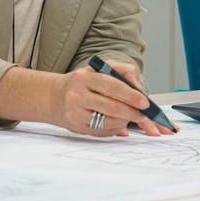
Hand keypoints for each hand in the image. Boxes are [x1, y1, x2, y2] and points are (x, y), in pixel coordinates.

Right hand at [52, 65, 169, 137]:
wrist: (54, 97)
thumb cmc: (83, 82)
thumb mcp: (100, 68)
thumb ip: (124, 71)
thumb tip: (139, 89)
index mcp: (84, 78)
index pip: (112, 86)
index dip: (131, 95)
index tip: (145, 102)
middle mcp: (77, 95)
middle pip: (112, 107)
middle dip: (132, 112)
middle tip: (142, 114)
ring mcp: (75, 113)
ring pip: (108, 122)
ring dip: (125, 122)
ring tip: (130, 118)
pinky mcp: (76, 128)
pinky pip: (102, 132)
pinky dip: (115, 129)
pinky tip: (118, 124)